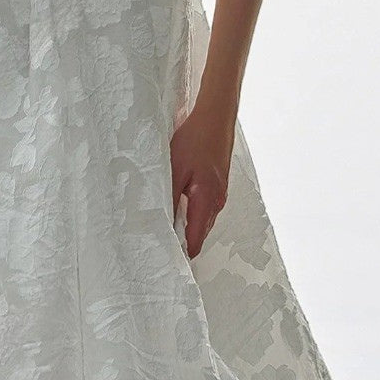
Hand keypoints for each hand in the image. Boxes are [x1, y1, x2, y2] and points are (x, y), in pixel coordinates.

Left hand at [170, 96, 235, 258]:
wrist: (215, 117)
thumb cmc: (195, 141)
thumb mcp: (175, 170)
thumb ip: (169, 199)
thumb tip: (162, 224)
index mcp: (207, 202)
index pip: (195, 241)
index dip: (181, 253)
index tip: (166, 262)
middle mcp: (217, 202)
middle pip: (199, 233)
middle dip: (182, 241)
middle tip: (160, 245)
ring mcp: (220, 193)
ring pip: (202, 219)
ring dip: (187, 225)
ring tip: (166, 228)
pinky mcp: (218, 183)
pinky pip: (205, 207)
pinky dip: (192, 212)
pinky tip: (178, 205)